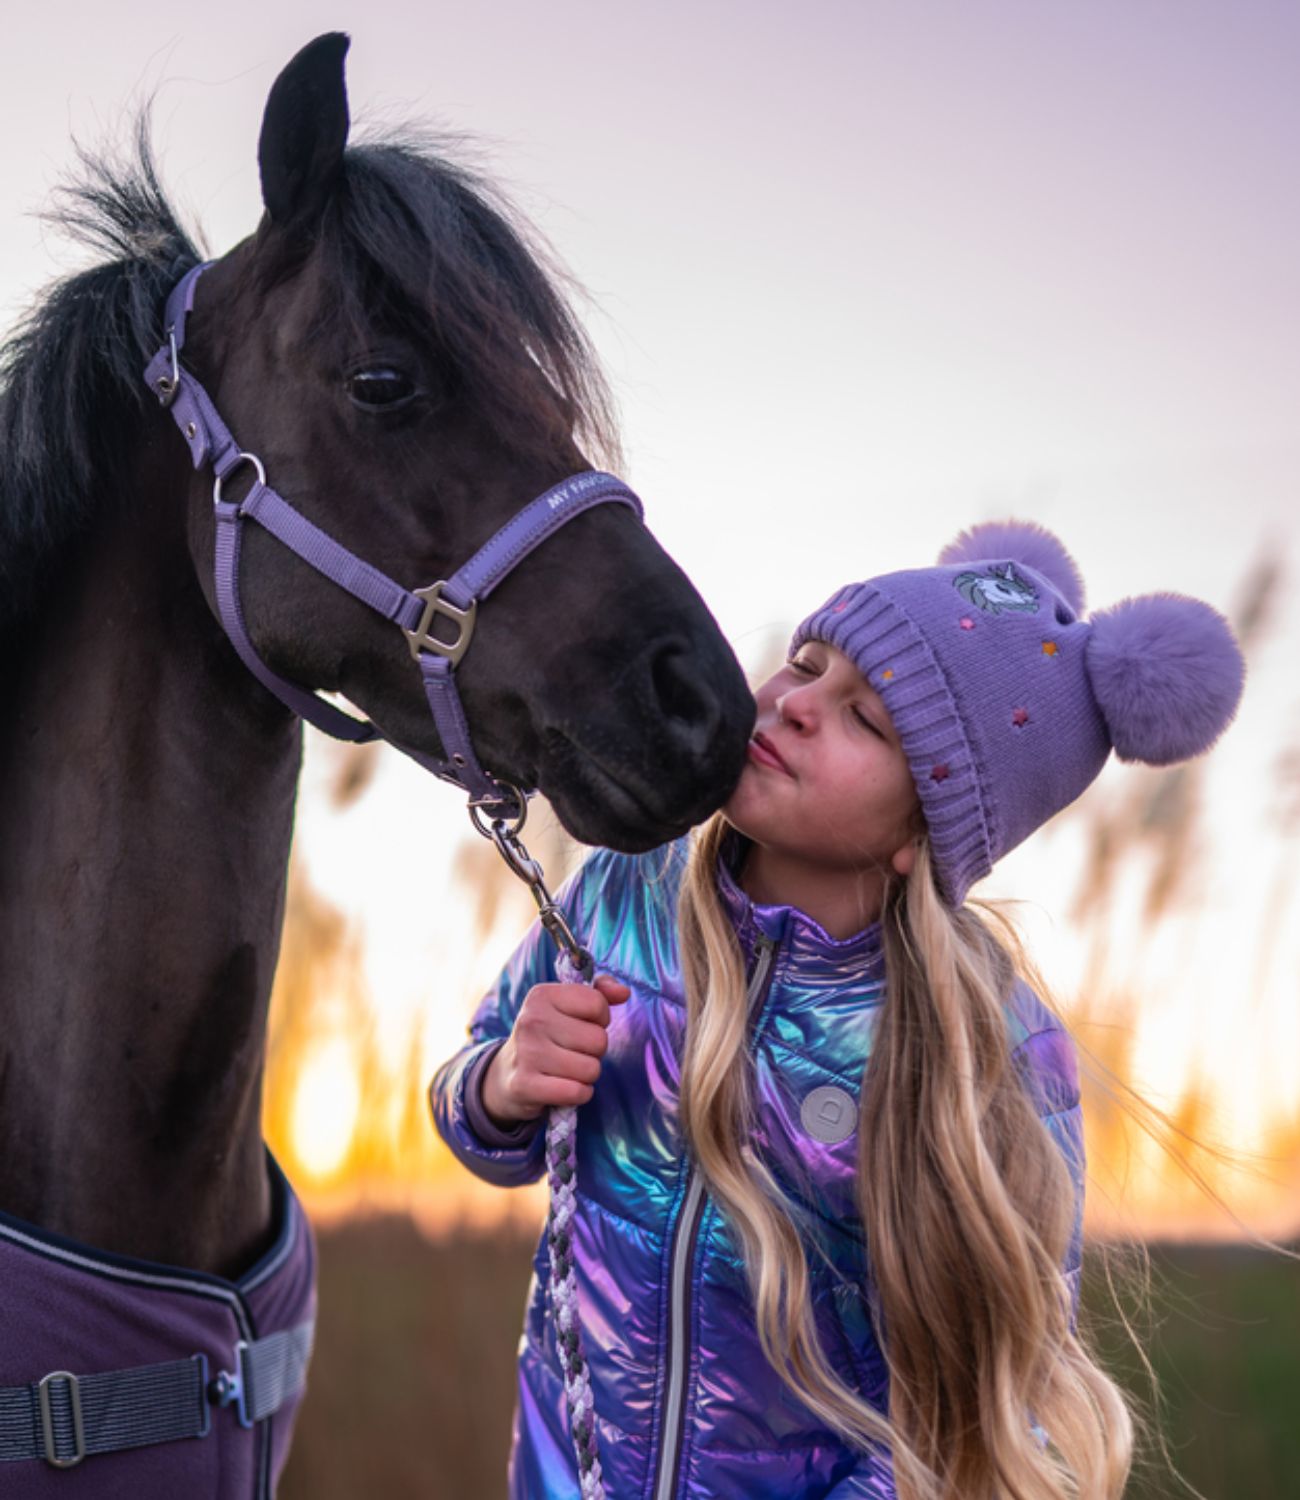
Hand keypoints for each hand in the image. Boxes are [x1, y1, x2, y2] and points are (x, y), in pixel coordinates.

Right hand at [481, 975, 629, 1126]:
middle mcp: (531, 1021)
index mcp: (542, 995)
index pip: (597, 1004)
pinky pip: (577, 1092)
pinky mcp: (525, 1085)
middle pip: (598, 1040)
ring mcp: (526, 1053)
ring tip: (568, 1069)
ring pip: (591, 1069)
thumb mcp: (567, 1005)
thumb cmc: (547, 1035)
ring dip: (587, 1075)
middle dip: (594, 1050)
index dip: (600, 1019)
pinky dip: (579, 1094)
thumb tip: (624, 993)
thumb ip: (600, 992)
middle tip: (574, 1051)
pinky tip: (565, 1088)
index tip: (583, 1025)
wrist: (506, 1073)